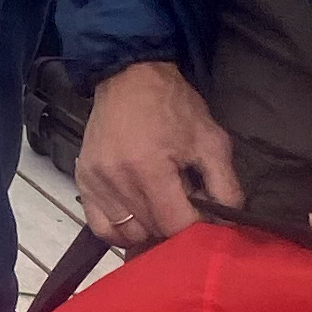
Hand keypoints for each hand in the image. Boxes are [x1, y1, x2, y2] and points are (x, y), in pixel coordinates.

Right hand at [75, 61, 241, 252]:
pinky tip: (136, 213)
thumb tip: (229, 224)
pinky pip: (101, 227)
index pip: (175, 225)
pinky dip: (120, 228)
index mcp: (149, 169)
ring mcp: (96, 183)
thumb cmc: (173, 106)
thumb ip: (225, 186)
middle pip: (152, 231)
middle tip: (183, 201)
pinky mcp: (83, 182)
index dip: (195, 225)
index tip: (202, 210)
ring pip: (128, 234)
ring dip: (149, 228)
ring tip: (159, 204)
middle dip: (174, 223)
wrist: (130, 78)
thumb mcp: (211, 140)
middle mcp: (117, 180)